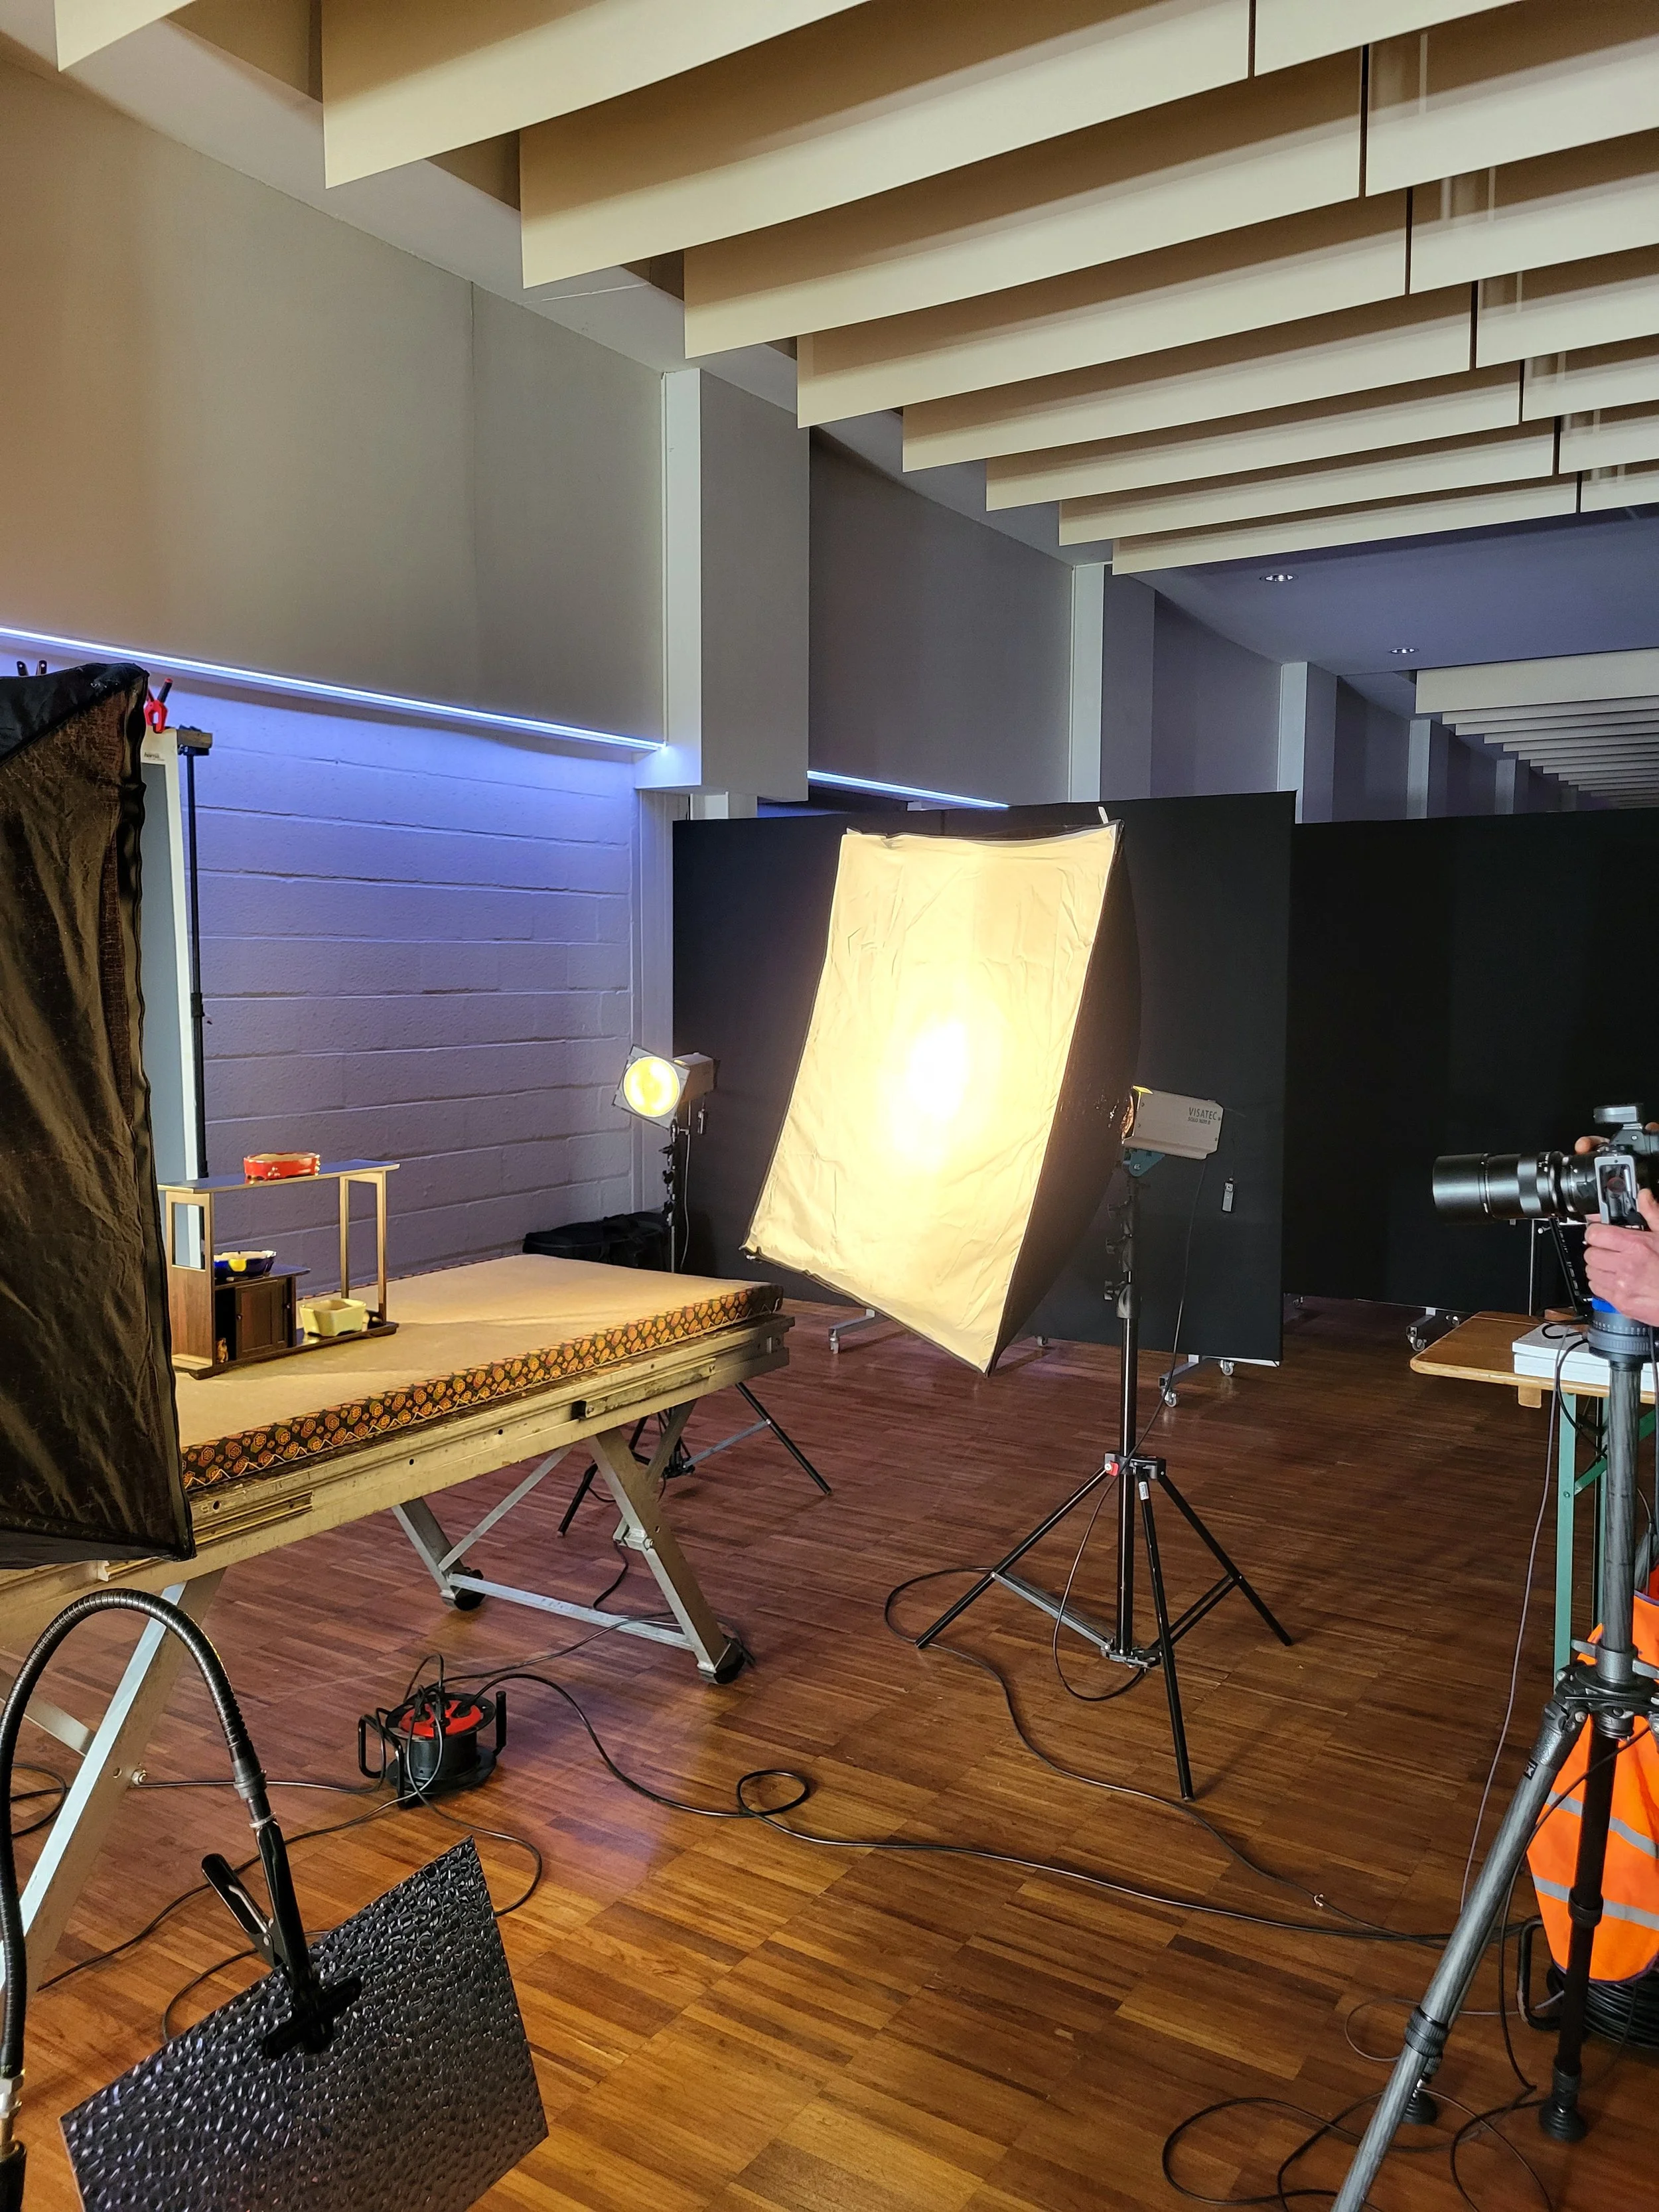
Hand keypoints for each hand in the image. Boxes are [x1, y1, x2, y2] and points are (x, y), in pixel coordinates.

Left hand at [1584, 1188, 1658, 1324]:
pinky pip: (1596, 1289)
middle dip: (1598, 1250)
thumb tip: (1644, 1197)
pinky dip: (1602, 1284)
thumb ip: (1652, 1215)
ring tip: (1614, 1266)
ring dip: (1599, 1267)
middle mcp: (1626, 1266)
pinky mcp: (1621, 1302)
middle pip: (1590, 1253)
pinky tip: (1616, 1280)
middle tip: (1611, 1251)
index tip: (1601, 1232)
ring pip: (1591, 1271)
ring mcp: (1621, 1286)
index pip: (1595, 1233)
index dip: (1597, 1231)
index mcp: (1636, 1246)